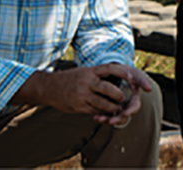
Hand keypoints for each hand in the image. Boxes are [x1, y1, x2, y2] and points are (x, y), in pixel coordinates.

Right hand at [19, 63, 150, 121]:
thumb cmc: (71, 79)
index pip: (111, 69)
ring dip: (112, 108)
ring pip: (103, 104)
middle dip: (119, 96)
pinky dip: (102, 113)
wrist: (50, 87)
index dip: (123, 73)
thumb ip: (99, 75)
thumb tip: (119, 77)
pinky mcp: (78, 106)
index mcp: (91, 71)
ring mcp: (82, 95)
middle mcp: (87, 82)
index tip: (132, 77)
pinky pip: (95, 111)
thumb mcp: (85, 72)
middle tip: (124, 99)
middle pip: (109, 89)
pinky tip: (105, 113)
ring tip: (117, 109)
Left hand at [90, 64, 152, 125]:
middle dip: (118, 119)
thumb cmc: (125, 72)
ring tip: (98, 118)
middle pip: (124, 116)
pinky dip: (101, 117)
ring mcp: (117, 107)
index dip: (131, 111)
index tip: (126, 113)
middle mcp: (126, 105)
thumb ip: (142, 80)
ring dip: (107, 120)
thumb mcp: (134, 73)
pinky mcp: (108, 108)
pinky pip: (105, 116)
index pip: (135, 107)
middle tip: (110, 121)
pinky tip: (95, 117)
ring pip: (114, 118)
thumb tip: (149, 89)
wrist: (113, 72)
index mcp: (134, 98)